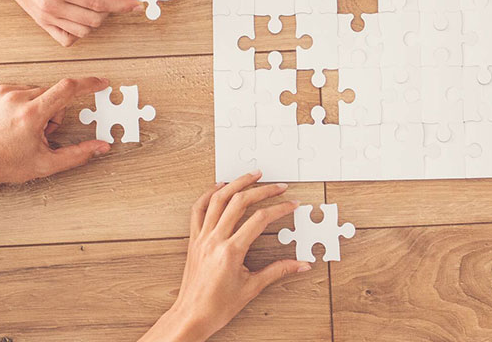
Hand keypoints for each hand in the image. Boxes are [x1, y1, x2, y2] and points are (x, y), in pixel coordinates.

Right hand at [0, 0, 142, 46]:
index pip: (99, 3)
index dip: (122, 5)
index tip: (136, 4)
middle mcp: (52, 6)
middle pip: (94, 20)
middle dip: (108, 8)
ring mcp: (46, 18)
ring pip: (83, 32)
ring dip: (95, 19)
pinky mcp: (42, 23)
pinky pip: (67, 39)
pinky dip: (79, 32)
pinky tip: (80, 15)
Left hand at [0, 77, 112, 213]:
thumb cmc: (2, 165)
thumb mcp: (45, 164)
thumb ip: (78, 154)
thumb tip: (101, 147)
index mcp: (31, 114)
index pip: (68, 89)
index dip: (88, 84)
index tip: (100, 82)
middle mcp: (14, 98)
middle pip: (51, 94)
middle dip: (52, 112)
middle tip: (39, 133)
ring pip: (34, 91)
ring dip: (35, 106)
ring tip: (20, 128)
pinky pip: (15, 89)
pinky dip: (17, 102)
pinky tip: (9, 120)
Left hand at [141, 172, 308, 341]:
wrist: (191, 316)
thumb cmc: (217, 306)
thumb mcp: (252, 288)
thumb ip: (278, 271)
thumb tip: (300, 264)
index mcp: (231, 251)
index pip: (260, 219)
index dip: (279, 209)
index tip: (291, 204)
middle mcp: (214, 239)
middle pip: (240, 203)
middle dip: (262, 190)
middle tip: (278, 186)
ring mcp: (202, 237)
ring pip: (218, 199)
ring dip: (237, 183)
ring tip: (252, 175)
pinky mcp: (194, 239)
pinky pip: (198, 209)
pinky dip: (209, 194)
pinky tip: (220, 187)